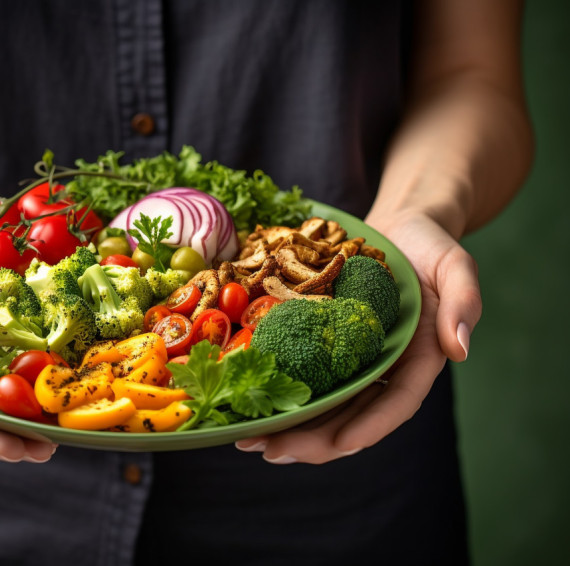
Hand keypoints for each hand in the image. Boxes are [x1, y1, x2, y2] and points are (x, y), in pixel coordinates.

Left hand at [235, 212, 480, 463]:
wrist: (397, 227)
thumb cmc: (429, 245)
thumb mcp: (455, 265)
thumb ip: (464, 302)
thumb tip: (461, 349)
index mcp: (418, 358)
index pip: (398, 402)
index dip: (371, 425)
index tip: (341, 445)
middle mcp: (383, 367)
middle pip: (351, 415)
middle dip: (313, 440)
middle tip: (271, 451)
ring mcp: (353, 360)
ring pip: (323, 405)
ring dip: (288, 427)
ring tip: (247, 439)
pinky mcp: (327, 346)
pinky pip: (304, 376)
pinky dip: (279, 393)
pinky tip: (248, 405)